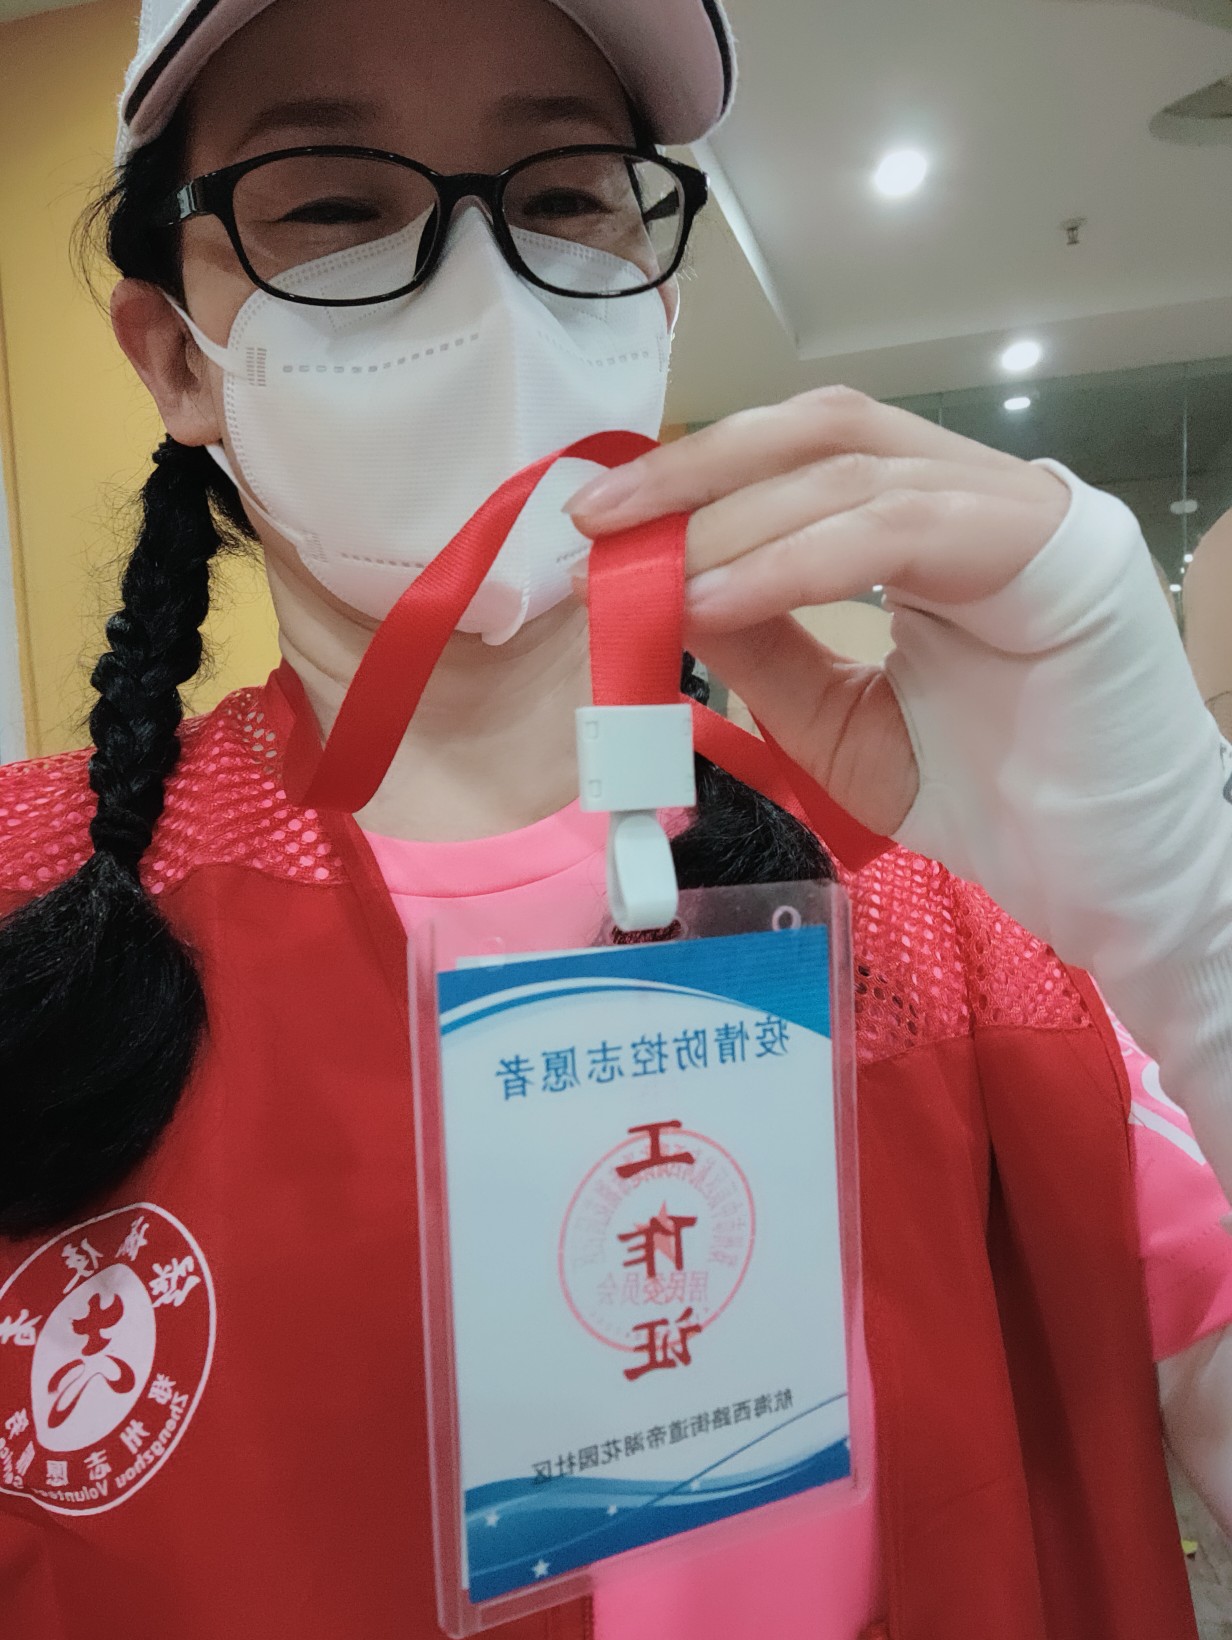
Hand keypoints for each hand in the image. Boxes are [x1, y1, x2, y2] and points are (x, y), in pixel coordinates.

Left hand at [568, 386, 1069, 839]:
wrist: (1100, 870)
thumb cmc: (987, 796)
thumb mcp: (836, 719)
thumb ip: (764, 644)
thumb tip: (666, 585)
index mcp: (931, 519)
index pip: (803, 453)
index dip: (697, 473)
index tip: (601, 524)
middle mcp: (974, 491)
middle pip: (820, 427)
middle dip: (698, 468)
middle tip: (599, 520)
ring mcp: (1017, 507)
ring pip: (851, 465)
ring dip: (733, 516)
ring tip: (652, 576)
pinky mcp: (1051, 544)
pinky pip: (897, 526)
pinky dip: (794, 559)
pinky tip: (718, 600)